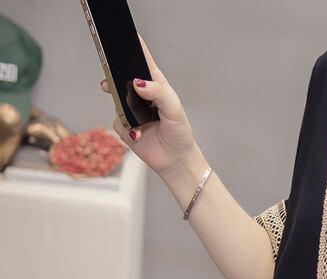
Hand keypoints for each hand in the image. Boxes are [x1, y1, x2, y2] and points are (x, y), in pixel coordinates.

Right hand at [101, 32, 198, 177]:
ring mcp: (130, 109)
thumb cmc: (179, 133)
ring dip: (125, 108)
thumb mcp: (174, 109)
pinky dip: (127, 128)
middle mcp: (141, 94)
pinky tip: (139, 133)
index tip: (125, 33)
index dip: (133, 45)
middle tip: (110, 74)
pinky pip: (117, 121)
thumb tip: (138, 82)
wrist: (175, 160)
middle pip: (121, 76)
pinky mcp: (124, 125)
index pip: (142, 60)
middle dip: (114, 73)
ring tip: (137, 118)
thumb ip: (158, 93)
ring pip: (116, 99)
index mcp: (155, 84)